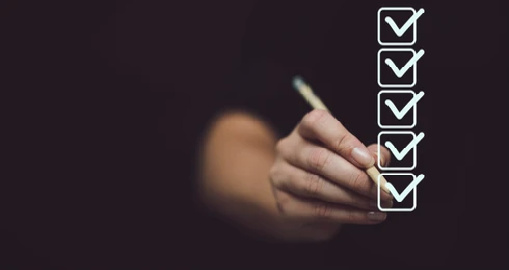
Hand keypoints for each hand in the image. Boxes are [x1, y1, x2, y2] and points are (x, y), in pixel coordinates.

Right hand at [269, 109, 392, 240]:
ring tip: (379, 204)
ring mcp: (282, 177)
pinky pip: (318, 210)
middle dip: (356, 177)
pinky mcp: (285, 204)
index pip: (317, 123)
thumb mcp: (349, 156)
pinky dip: (349, 214)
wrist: (302, 203)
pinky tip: (368, 215)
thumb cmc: (330, 171)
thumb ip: (367, 154)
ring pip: (317, 186)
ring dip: (354, 198)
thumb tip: (379, 158)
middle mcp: (288, 149)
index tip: (368, 160)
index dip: (343, 140)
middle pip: (319, 160)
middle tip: (382, 189)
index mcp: (305, 130)